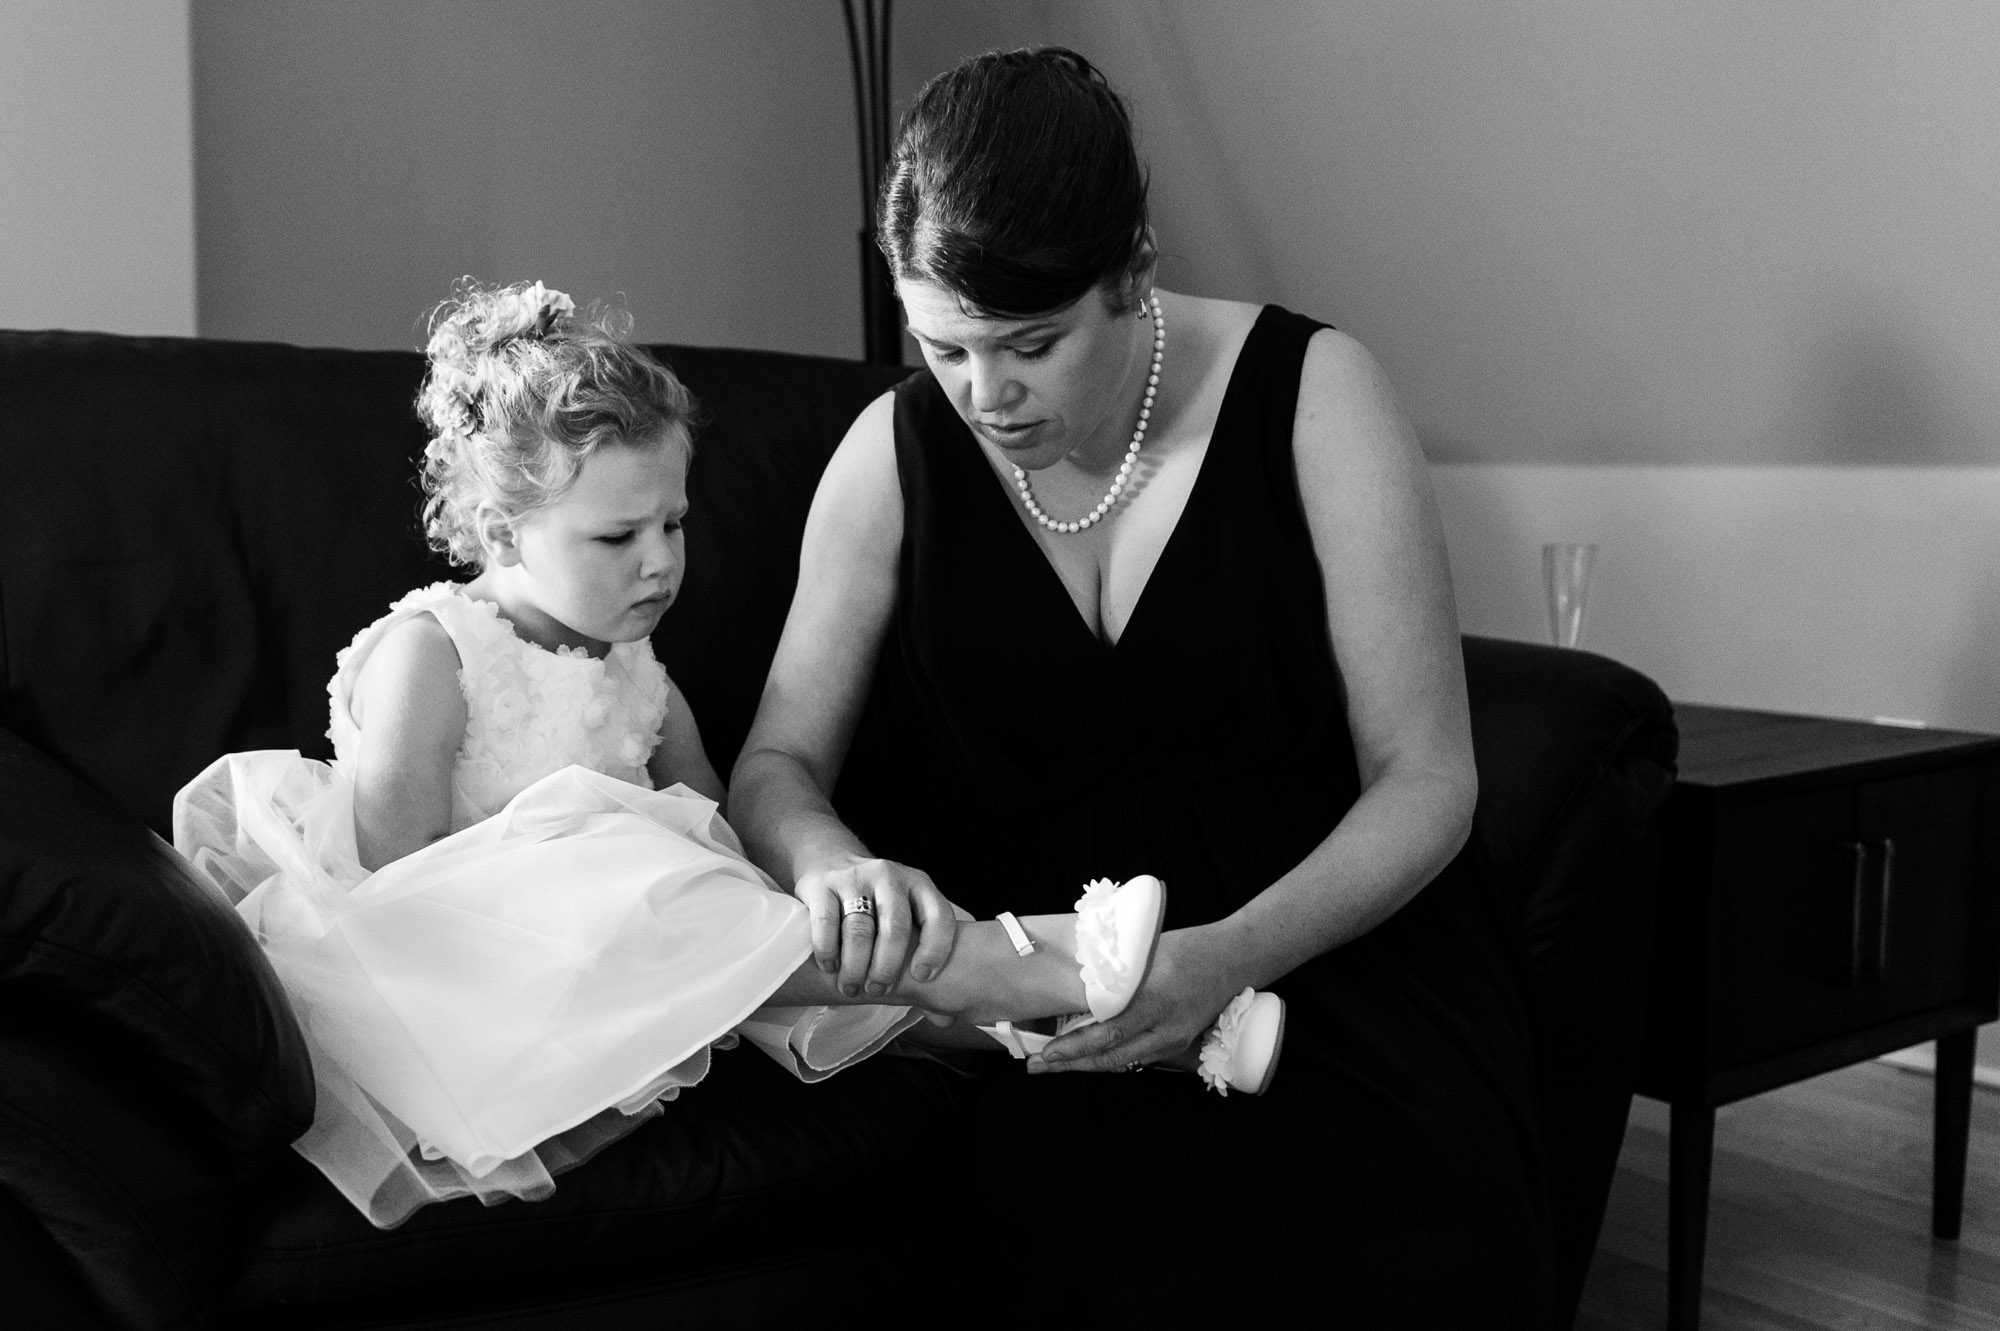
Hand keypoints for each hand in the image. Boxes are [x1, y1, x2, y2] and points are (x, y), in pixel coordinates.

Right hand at [793, 856, 958, 997]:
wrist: (832, 860)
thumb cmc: (878, 903)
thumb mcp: (908, 915)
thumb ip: (925, 961)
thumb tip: (946, 1020)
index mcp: (920, 885)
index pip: (939, 916)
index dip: (935, 950)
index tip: (921, 977)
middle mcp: (890, 877)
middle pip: (896, 927)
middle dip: (887, 967)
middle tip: (878, 991)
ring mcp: (855, 878)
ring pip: (859, 930)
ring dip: (855, 967)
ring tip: (851, 988)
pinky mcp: (823, 885)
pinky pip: (826, 922)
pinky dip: (828, 951)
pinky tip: (830, 967)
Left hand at [1027, 925, 1245, 1074]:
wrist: (1234, 959)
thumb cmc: (1188, 947)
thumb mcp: (1146, 953)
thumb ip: (1116, 975)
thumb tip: (1075, 986)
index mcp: (1155, 1001)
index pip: (1107, 1034)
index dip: (1074, 1048)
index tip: (1046, 1053)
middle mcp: (1165, 1029)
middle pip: (1110, 1058)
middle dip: (1070, 1065)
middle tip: (1036, 1066)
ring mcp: (1173, 1040)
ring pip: (1122, 1062)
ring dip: (1086, 1064)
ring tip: (1054, 1064)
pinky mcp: (1176, 1043)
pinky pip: (1136, 1057)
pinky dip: (1109, 1058)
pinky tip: (1086, 1056)